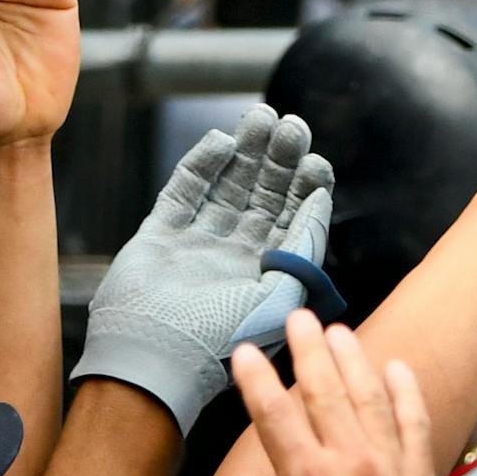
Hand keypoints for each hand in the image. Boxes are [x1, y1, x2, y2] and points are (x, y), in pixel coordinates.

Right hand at [74, 105, 339, 433]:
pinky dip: (203, 163)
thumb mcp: (280, 298)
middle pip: (263, 195)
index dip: (306, 189)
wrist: (156, 356)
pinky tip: (222, 140)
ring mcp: (199, 240)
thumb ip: (301, 250)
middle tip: (292, 127)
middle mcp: (236, 254)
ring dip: (247, 152)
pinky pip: (185, 189)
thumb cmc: (222, 338)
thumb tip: (320, 203)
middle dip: (278, 160)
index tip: (317, 161)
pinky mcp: (162, 232)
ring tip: (264, 118)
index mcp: (269, 272)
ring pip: (228, 185)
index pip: (294, 220)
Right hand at [158, 314, 460, 475]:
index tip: (246, 349)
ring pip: (368, 397)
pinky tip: (397, 367)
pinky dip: (405, 391)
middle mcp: (348, 462)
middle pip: (325, 391)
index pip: (274, 415)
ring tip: (338, 331)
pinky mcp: (419, 475)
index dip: (258, 379)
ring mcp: (388, 464)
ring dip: (353, 360)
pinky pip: (412, 421)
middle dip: (309, 350)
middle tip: (299, 316)